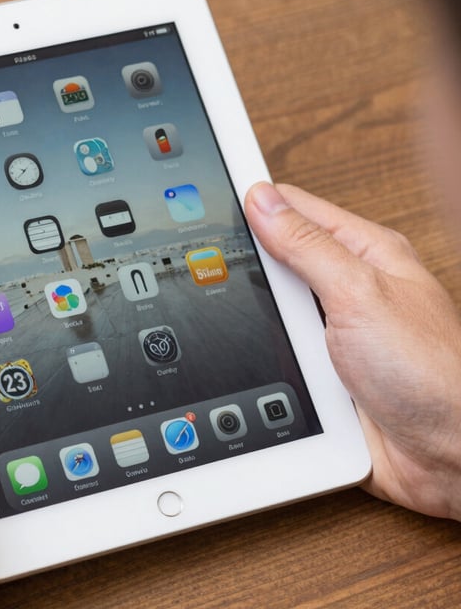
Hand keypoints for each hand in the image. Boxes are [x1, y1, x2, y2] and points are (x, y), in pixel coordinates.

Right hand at [245, 182, 460, 519]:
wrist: (449, 454)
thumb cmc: (430, 372)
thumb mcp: (358, 293)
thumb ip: (306, 246)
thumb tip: (263, 202)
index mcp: (366, 253)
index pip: (296, 208)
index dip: (254, 201)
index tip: (213, 196)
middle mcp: (349, 288)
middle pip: (278, 260)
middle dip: (250, 268)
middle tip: (215, 269)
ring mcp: (334, 331)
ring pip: (273, 310)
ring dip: (260, 320)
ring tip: (249, 322)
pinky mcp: (323, 371)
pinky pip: (278, 352)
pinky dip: (266, 355)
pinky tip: (258, 358)